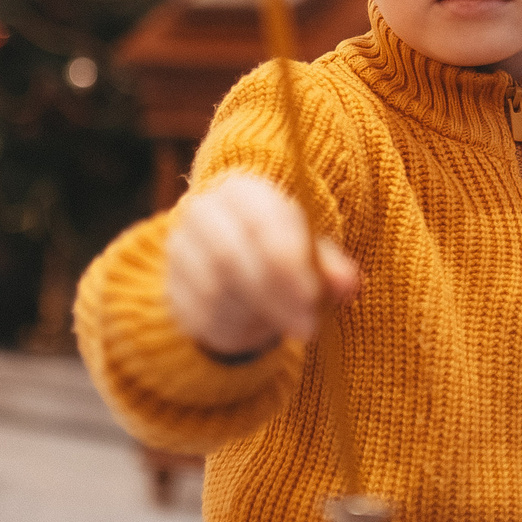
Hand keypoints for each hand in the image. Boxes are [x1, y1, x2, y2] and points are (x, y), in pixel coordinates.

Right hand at [164, 173, 359, 358]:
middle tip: (307, 327)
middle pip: (230, 256)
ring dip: (258, 314)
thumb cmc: (279, 251)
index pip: (259, 222)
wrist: (229, 264)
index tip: (313, 297)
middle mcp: (202, 212)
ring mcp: (180, 250)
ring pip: (214, 290)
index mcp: (241, 191)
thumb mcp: (309, 252)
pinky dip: (236, 329)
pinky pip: (201, 315)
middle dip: (274, 295)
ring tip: (288, 326)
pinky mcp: (172, 289)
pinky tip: (258, 330)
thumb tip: (349, 284)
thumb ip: (330, 267)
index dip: (286, 262)